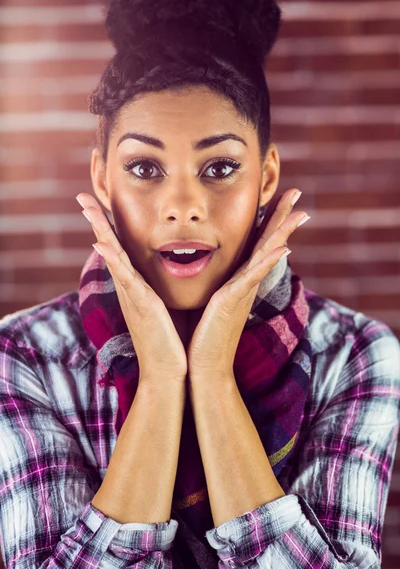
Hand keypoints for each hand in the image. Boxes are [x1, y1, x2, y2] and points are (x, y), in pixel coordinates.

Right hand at [76, 193, 187, 384]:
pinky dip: (112, 258)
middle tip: (83, 195)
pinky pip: (124, 277)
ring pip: (112, 255)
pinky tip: (101, 241)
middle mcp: (129, 288)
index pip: (121, 249)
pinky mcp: (141, 304)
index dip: (110, 226)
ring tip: (87, 207)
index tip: (102, 202)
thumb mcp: (164, 308)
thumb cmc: (169, 341)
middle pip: (110, 246)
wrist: (167, 372)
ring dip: (100, 230)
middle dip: (97, 220)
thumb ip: (160, 290)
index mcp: (136, 286)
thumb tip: (169, 275)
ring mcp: (132, 295)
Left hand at [187, 189, 309, 376]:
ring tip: (299, 211)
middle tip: (295, 192)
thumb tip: (210, 273)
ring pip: (267, 255)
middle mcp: (245, 284)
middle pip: (268, 243)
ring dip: (282, 232)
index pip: (256, 245)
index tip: (277, 198)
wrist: (204, 367)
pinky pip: (253, 278)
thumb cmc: (203, 336)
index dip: (268, 221)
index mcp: (238, 281)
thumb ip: (215, 286)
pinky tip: (283, 247)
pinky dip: (268, 261)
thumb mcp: (209, 303)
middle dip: (281, 217)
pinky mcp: (233, 302)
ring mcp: (242, 293)